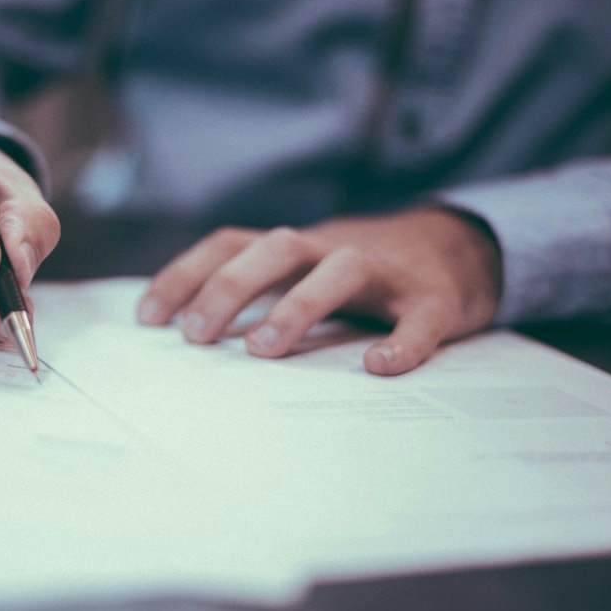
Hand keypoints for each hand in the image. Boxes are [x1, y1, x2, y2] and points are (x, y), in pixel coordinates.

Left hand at [136, 207, 501, 374]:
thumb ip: (259, 292)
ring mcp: (387, 272)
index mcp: (297, 248)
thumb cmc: (363, 274)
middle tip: (196, 336)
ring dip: (298, 305)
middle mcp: (334, 249)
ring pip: (341, 270)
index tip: (148, 318)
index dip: (186, 274)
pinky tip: (379, 367)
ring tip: (263, 350)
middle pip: (277, 248)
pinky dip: (402, 342)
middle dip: (230, 287)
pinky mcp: (435, 299)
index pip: (231, 244)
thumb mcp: (305, 271)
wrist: (462, 249)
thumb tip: (188, 336)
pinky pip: (419, 318)